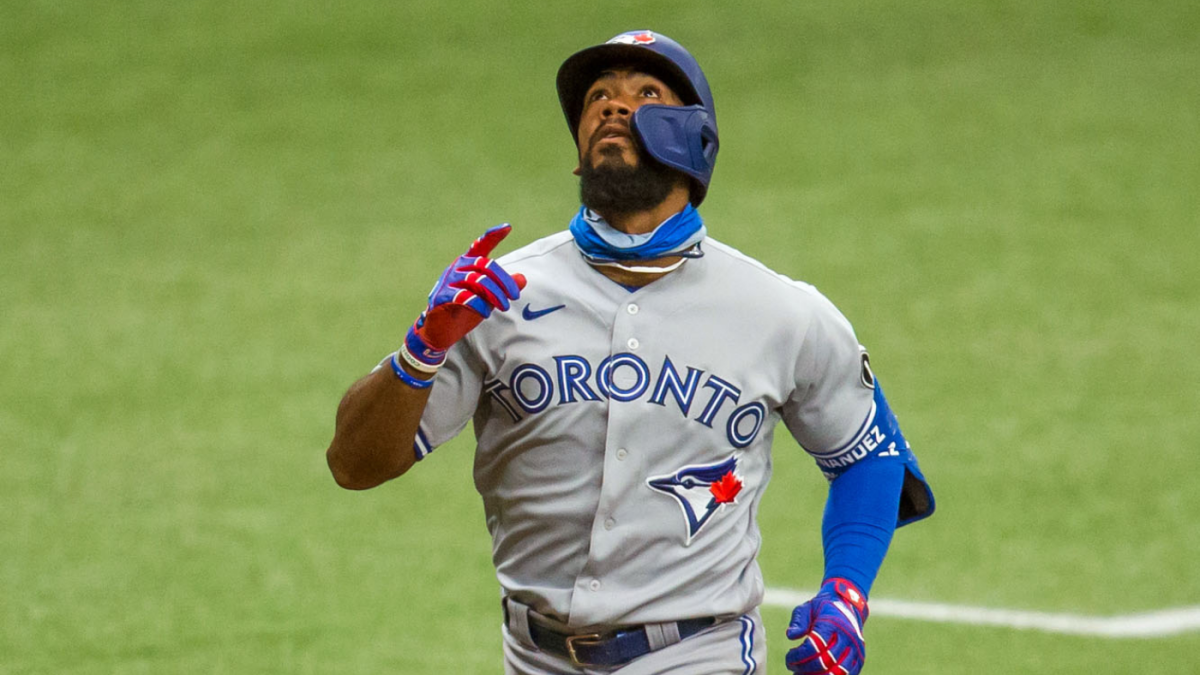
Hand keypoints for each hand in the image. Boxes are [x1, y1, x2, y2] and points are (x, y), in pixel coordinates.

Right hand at [404, 224, 526, 368]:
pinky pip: (463, 296)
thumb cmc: (465, 310)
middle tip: (514, 296)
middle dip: (504, 281)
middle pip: (486, 266)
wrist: (440, 330)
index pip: (480, 245)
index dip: (493, 235)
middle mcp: (457, 267)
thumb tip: (523, 278)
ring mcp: (448, 281)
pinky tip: (486, 312)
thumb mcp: (488, 297)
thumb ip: (503, 287)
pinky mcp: (442, 296)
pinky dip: (478, 304)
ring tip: (504, 306)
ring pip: (477, 280)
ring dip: (495, 294)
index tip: (507, 227)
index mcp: (467, 264)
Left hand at [785, 578, 868, 673]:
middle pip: (825, 661)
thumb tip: (790, 636)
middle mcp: (847, 637)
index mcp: (833, 623)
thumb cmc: (823, 608)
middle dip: (805, 668)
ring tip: (803, 674)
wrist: (848, 605)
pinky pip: (848, 674)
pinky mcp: (860, 658)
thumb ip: (798, 621)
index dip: (798, 656)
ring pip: (838, 672)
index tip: (789, 657)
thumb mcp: (807, 608)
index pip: (814, 646)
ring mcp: (856, 649)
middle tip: (792, 667)